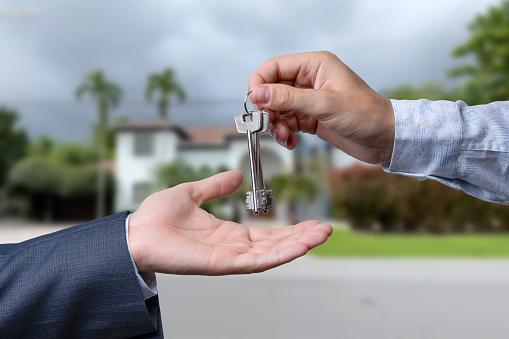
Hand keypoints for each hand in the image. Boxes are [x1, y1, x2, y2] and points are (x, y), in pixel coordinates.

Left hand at [128, 170, 331, 274]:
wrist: (134, 232)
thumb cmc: (157, 217)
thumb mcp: (192, 193)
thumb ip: (215, 186)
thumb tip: (236, 176)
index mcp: (227, 234)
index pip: (266, 234)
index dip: (289, 229)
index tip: (310, 221)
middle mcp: (232, 248)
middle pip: (275, 245)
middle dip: (301, 237)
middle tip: (326, 229)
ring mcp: (228, 258)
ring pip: (271, 255)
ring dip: (298, 245)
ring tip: (322, 235)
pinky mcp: (220, 264)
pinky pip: (255, 262)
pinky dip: (279, 255)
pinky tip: (299, 246)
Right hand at [248, 51, 394, 163]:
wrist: (385, 138)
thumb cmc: (366, 114)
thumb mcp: (325, 105)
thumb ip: (289, 98)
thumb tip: (258, 93)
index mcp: (315, 65)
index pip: (274, 67)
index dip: (260, 83)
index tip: (255, 103)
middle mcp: (309, 80)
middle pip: (273, 90)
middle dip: (268, 109)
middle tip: (270, 125)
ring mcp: (309, 99)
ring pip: (278, 108)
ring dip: (275, 124)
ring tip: (284, 137)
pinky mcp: (311, 117)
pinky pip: (287, 122)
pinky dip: (284, 133)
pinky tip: (291, 141)